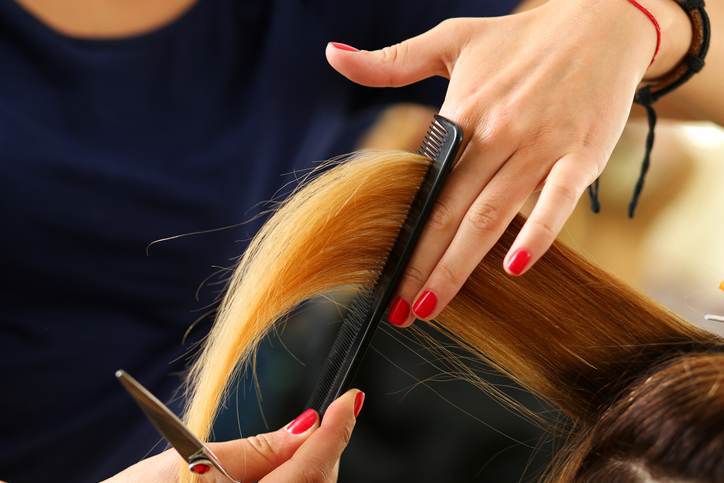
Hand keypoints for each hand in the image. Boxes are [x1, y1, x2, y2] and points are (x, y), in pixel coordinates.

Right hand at [105, 389, 363, 481]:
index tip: (351, 400)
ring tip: (302, 445)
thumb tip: (305, 426)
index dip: (333, 435)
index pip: (303, 474)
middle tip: (330, 417)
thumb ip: (250, 450)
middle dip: (326, 453)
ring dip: (313, 472)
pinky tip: (286, 472)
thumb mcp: (180, 462)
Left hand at [325, 0, 690, 325]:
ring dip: (459, 264)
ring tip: (432, 303)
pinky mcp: (582, 154)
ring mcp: (540, 145)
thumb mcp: (452, 38)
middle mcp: (497, 134)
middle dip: (422, 265)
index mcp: (464, 112)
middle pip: (451, 211)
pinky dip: (538, 233)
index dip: (404, 231)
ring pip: (491, 214)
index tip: (384, 271)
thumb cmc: (523, 36)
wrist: (604, 19)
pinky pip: (558, 201)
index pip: (426, 185)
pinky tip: (514, 267)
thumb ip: (391, 60)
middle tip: (401, 310)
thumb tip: (331, 54)